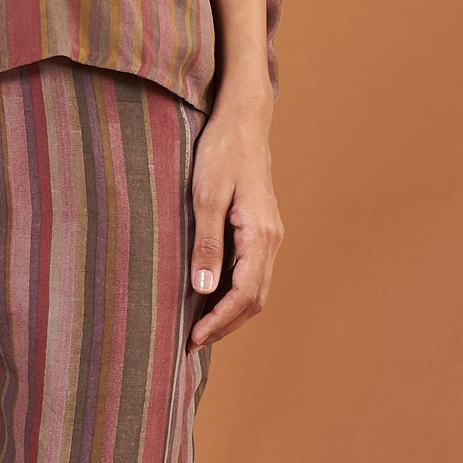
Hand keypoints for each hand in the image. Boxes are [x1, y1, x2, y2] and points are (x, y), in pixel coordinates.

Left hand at [188, 93, 283, 349]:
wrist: (242, 121)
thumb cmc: (222, 152)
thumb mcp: (206, 197)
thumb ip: (206, 244)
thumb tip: (202, 289)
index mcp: (260, 234)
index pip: (245, 294)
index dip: (219, 321)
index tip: (193, 338)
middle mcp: (271, 240)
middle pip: (254, 299)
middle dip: (225, 324)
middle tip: (191, 342)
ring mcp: (269, 235)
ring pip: (255, 288)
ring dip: (229, 311)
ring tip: (198, 326)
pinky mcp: (260, 229)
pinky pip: (251, 272)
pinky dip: (232, 292)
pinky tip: (208, 296)